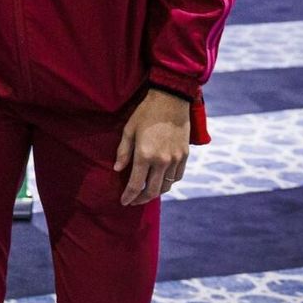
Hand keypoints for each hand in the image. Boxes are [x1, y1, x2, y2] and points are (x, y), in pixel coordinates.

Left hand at [113, 88, 190, 205]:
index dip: (129, 196)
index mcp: (145, 155)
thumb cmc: (145, 113)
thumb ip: (123, 152)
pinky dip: (168, 182)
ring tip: (146, 192)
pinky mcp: (185, 155)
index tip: (124, 202)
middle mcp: (162, 161)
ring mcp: (176, 159)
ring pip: (167, 186)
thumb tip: (117, 169)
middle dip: (141, 199)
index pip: (135, 184)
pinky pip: (177, 176)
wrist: (171, 100)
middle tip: (133, 201)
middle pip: (153, 190)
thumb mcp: (128, 130)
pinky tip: (161, 181)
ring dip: (156, 192)